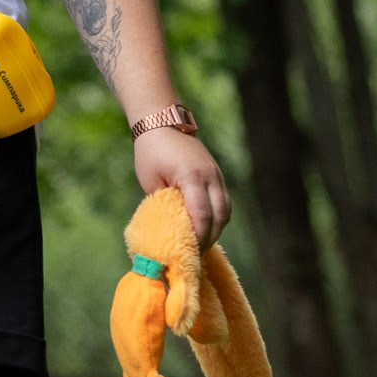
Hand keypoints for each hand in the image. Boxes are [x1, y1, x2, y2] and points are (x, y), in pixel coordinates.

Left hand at [135, 128, 229, 247]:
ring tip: (201, 244)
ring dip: (216, 229)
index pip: (202, 215)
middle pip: (220, 216)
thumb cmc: (151, 152)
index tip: (189, 252)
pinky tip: (206, 227)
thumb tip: (171, 228)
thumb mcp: (151, 181)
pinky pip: (224, 201)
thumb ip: (164, 204)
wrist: (163, 123)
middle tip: (196, 254)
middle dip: (210, 238)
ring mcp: (217, 174)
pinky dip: (218, 217)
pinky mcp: (217, 174)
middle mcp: (211, 176)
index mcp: (192, 177)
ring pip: (226, 210)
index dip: (199, 237)